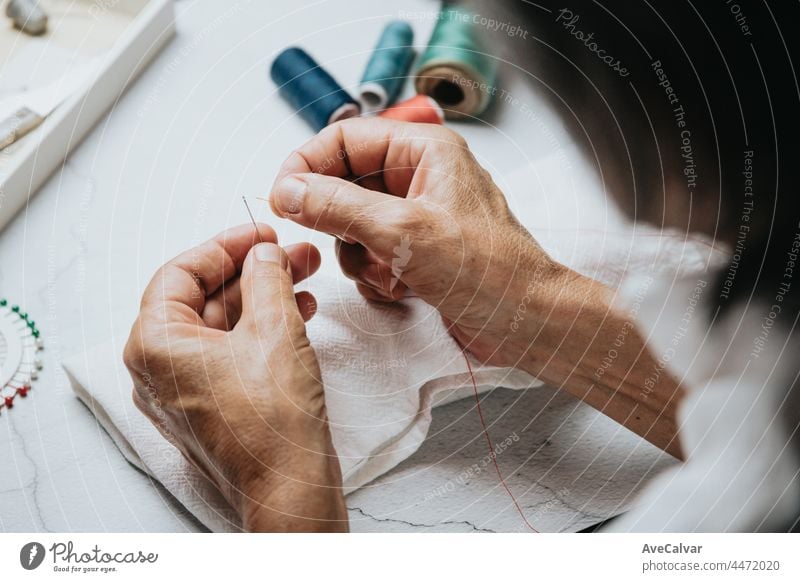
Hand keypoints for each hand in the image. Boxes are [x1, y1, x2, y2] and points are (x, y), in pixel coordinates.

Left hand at [123, 224, 346, 530]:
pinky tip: (299, 312)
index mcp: (155, 345)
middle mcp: (159, 368)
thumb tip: (263, 254)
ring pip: (222, 324)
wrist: (289, 487)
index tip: (261, 233)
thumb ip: (266, 278)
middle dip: (253, 271)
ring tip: (306, 277)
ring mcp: (184, 390)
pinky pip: (230, 351)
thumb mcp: (274, 329)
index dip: (225, 245)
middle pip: (203, 297)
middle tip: (292, 253)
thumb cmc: (272, 422)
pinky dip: (261, 328)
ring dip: (264, 297)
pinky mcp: (211, 404)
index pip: (181, 272)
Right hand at [267, 117, 573, 370]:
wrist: (526, 322)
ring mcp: (416, 216)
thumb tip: (290, 190)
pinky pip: (369, 254)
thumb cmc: (490, 271)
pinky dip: (374, 275)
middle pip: (344, 183)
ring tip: (388, 272)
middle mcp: (419, 177)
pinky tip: (401, 288)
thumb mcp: (403, 233)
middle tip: (346, 242)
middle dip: (338, 221)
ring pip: (351, 224)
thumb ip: (339, 207)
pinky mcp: (415, 252)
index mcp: (424, 151)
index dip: (307, 164)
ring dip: (359, 256)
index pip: (345, 138)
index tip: (283, 196)